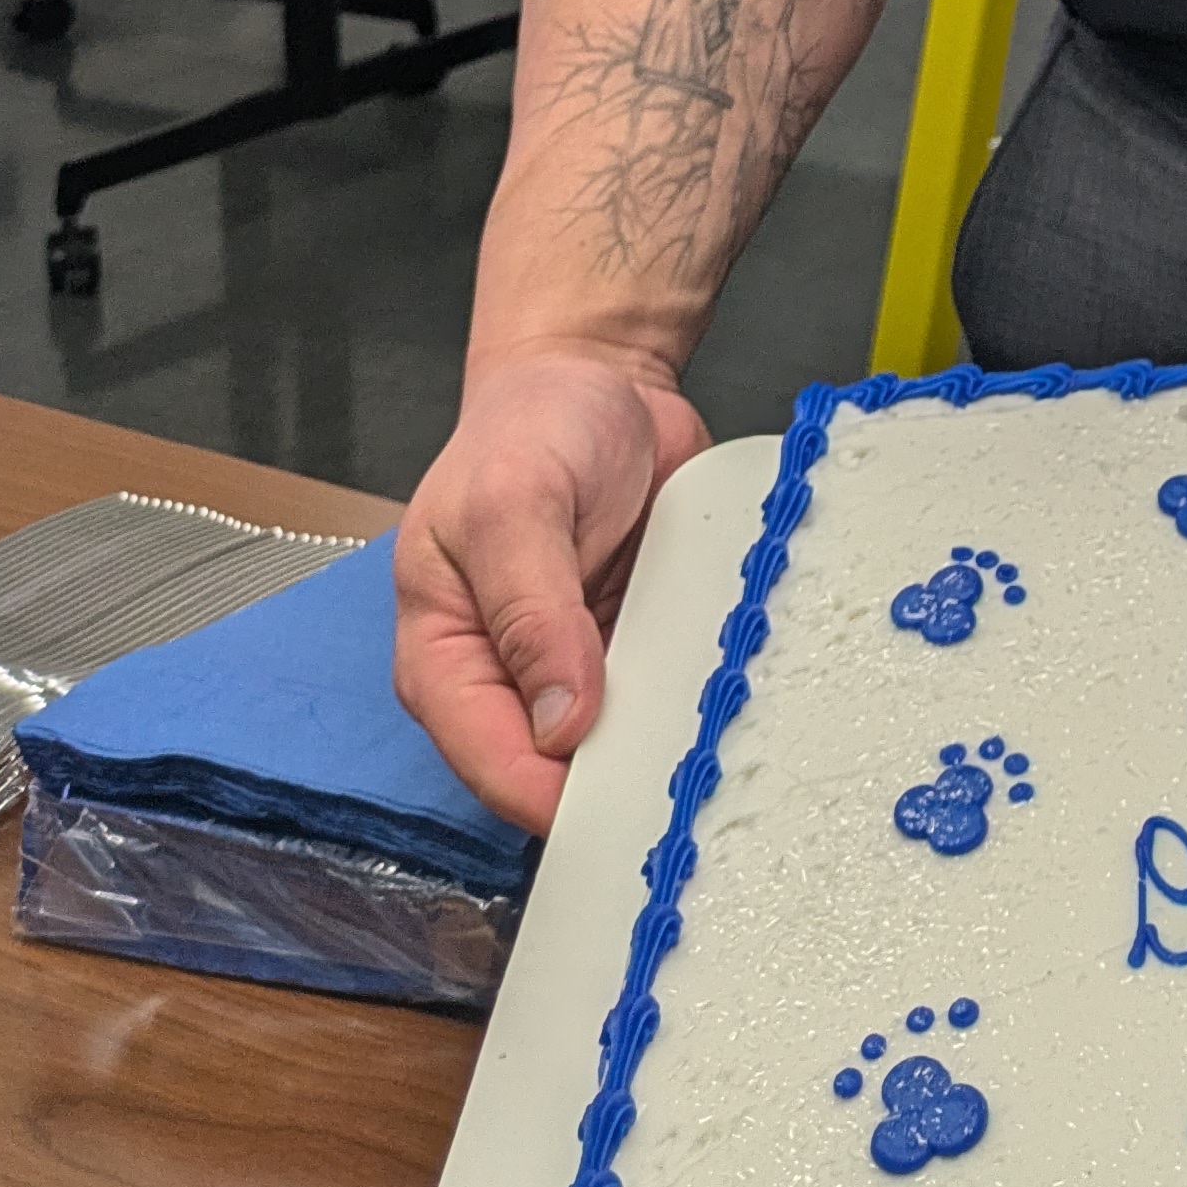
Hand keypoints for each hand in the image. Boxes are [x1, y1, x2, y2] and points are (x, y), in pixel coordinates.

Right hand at [395, 341, 709, 832]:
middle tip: (682, 791)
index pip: (487, 758)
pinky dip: (700, 699)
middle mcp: (508, 675)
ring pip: (620, 743)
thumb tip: (558, 721)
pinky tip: (740, 701)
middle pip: (554, 770)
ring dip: (667, 747)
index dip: (546, 795)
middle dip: (615, 781)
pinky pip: (669, 694)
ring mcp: (578, 665)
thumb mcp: (514, 503)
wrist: (598, 377)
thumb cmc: (529, 428)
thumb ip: (531, 611)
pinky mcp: (636, 643)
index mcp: (446, 654)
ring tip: (720, 750)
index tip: (615, 808)